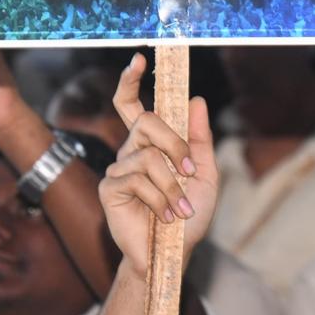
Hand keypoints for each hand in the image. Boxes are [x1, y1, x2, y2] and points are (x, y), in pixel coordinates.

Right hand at [99, 53, 217, 276]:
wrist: (174, 254)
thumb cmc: (189, 217)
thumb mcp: (205, 176)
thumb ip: (200, 140)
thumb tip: (196, 100)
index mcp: (153, 145)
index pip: (133, 105)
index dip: (130, 81)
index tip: (137, 59)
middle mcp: (132, 151)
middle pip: (146, 121)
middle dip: (174, 144)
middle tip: (188, 170)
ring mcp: (118, 168)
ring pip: (147, 156)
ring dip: (171, 185)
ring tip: (180, 209)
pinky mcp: (109, 189)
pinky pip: (137, 179)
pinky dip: (160, 199)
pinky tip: (166, 216)